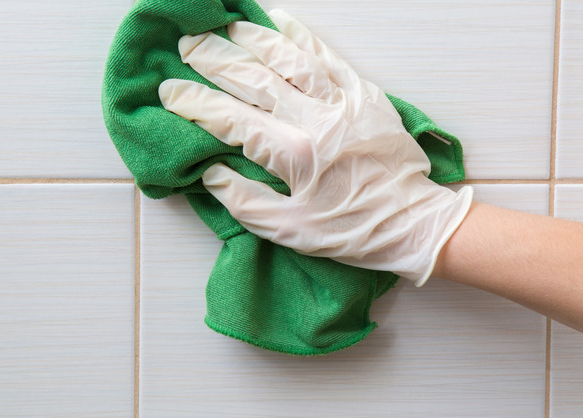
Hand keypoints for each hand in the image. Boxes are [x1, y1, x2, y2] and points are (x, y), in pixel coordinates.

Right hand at [158, 10, 471, 285]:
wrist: (412, 221)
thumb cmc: (351, 230)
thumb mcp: (290, 230)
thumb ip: (244, 200)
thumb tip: (209, 171)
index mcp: (293, 154)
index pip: (231, 120)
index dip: (196, 103)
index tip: (170, 92)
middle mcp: (315, 119)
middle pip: (255, 79)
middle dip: (215, 60)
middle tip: (187, 45)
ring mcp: (342, 102)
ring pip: (290, 58)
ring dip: (254, 39)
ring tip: (226, 26)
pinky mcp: (364, 94)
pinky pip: (329, 57)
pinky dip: (302, 37)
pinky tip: (280, 21)